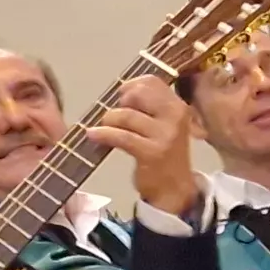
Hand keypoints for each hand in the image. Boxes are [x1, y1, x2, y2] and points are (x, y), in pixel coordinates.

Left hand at [90, 75, 203, 220]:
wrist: (174, 187)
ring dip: (108, 120)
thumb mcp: (162, 124)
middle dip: (119, 102)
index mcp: (177, 105)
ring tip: (103, 129)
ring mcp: (165, 134)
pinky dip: (103, 134)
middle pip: (137, 94)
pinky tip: (93, 135)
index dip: (129, 86)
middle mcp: (175, 115)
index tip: (120, 98)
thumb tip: (119, 91)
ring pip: (126, 115)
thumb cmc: (162, 153)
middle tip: (114, 116)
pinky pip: (122, 136)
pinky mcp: (153, 152)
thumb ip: (147, 106)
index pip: (151, 81)